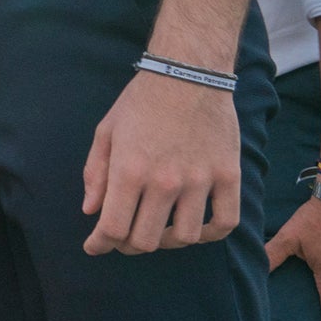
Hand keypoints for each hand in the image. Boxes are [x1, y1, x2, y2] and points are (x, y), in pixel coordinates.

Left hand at [84, 70, 240, 253]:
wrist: (188, 74)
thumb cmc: (141, 102)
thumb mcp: (106, 132)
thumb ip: (96, 174)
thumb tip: (91, 211)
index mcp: (129, 171)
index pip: (112, 228)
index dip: (100, 244)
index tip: (94, 246)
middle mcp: (164, 182)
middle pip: (145, 240)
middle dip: (128, 245)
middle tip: (123, 238)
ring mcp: (200, 181)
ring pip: (184, 237)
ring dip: (166, 241)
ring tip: (157, 229)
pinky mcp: (229, 177)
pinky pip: (224, 223)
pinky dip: (209, 234)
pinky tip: (195, 228)